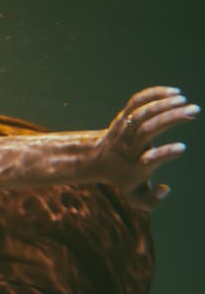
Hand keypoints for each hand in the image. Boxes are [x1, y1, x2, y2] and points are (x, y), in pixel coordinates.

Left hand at [95, 86, 198, 206]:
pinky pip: (137, 101)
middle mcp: (128, 147)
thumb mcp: (135, 197)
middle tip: (194, 112)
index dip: (165, 154)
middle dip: (170, 119)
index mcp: (134, 167)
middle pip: (147, 130)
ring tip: (186, 102)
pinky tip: (175, 93)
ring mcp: (124, 130)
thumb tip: (165, 188)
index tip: (182, 148)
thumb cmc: (125, 179)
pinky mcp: (124, 116)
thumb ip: (152, 201)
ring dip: (164, 105)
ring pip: (142, 113)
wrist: (99, 161)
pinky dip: (155, 93)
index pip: (149, 160)